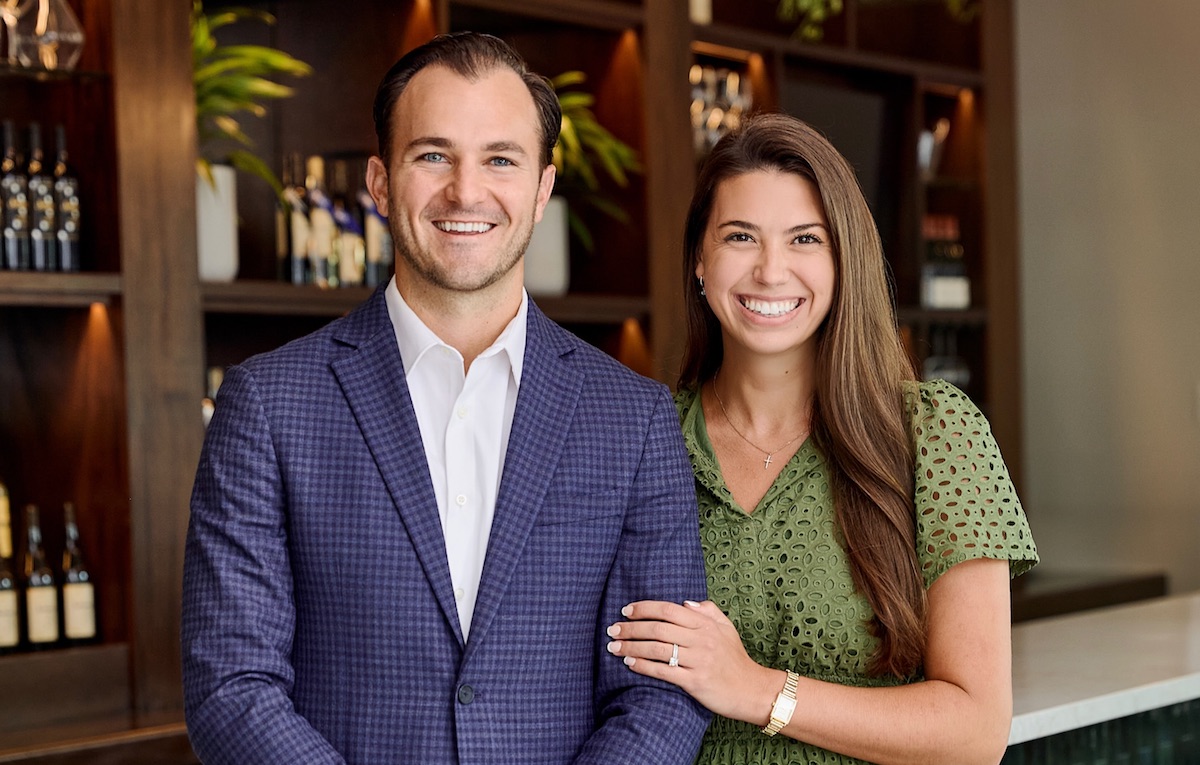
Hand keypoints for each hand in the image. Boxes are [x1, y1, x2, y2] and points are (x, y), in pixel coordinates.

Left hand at [606, 599, 779, 723]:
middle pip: (658, 628)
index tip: (626, 610)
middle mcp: (701, 639)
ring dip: (631, 647)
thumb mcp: (727, 629)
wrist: (751, 690)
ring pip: (657, 649)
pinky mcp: (695, 682)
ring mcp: (698, 660)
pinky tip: (629, 664)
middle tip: (612, 629)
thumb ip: (708, 611)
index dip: (644, 608)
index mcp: (705, 624)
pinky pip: (664, 671)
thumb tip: (685, 602)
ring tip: (613, 647)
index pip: (668, 609)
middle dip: (631, 628)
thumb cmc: (736, 659)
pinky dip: (643, 666)